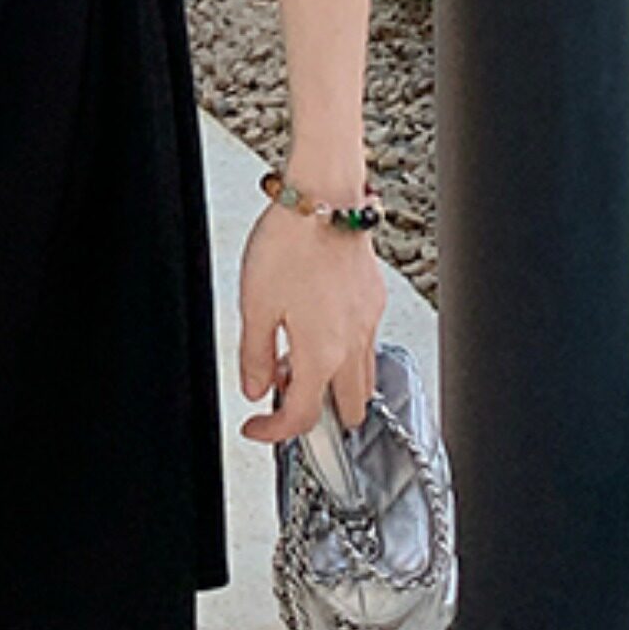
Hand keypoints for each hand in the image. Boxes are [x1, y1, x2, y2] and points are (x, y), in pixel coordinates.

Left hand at [237, 204, 384, 446]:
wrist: (324, 197)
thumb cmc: (288, 244)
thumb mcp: (254, 303)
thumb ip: (254, 354)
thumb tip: (254, 389)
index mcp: (322, 355)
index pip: (302, 418)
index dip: (273, 432)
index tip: (255, 427)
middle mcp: (353, 345)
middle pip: (346, 410)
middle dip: (316, 416)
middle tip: (282, 394)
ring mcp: (369, 322)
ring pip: (361, 379)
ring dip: (332, 384)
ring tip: (294, 356)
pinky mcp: (374, 299)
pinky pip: (365, 344)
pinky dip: (343, 353)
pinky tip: (315, 325)